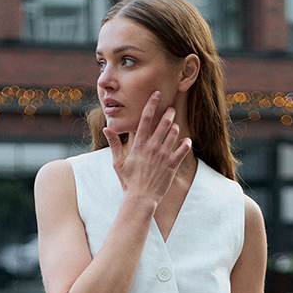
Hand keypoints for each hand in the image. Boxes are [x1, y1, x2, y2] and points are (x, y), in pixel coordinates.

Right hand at [103, 91, 191, 205]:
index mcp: (139, 144)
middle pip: (164, 123)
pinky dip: (186, 143)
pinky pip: (183, 149)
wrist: (141, 199)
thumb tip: (107, 129)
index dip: (151, 104)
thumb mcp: (118, 163)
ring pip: (174, 133)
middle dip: (168, 113)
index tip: (157, 94)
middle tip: (171, 109)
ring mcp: (163, 155)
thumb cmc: (129, 182)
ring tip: (174, 127)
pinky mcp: (172, 165)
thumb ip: (114, 144)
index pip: (145, 118)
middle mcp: (152, 147)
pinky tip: (186, 141)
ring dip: (175, 127)